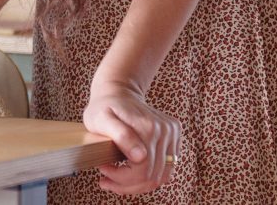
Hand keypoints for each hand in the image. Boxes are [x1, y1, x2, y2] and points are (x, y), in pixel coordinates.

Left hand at [83, 79, 182, 195]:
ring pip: (161, 177)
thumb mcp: (102, 119)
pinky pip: (166, 169)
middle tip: (106, 180)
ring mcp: (172, 134)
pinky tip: (130, 172)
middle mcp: (166, 131)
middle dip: (128, 184)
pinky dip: (148, 177)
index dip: (122, 178)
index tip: (104, 170)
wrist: (118, 92)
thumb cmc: (104, 107)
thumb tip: (140, 156)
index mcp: (149, 128)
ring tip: (117, 179)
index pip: (143, 170)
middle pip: (153, 176)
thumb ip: (120, 135)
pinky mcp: (174, 138)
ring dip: (139, 184)